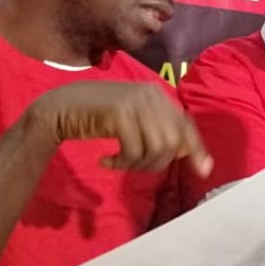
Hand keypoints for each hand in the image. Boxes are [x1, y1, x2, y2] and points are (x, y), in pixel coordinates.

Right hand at [23, 81, 211, 175]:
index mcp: (157, 94)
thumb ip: (156, 128)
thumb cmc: (97, 116)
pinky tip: (106, 161)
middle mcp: (150, 94)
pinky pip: (133, 150)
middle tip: (132, 166)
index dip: (196, 148)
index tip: (204, 171)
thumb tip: (184, 152)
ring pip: (155, 148)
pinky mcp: (119, 113)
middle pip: (172, 142)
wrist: (59, 108)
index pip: (185, 124)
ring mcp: (135, 102)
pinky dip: (122, 163)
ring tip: (119, 163)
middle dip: (156, 163)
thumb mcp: (132, 119)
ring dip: (137, 165)